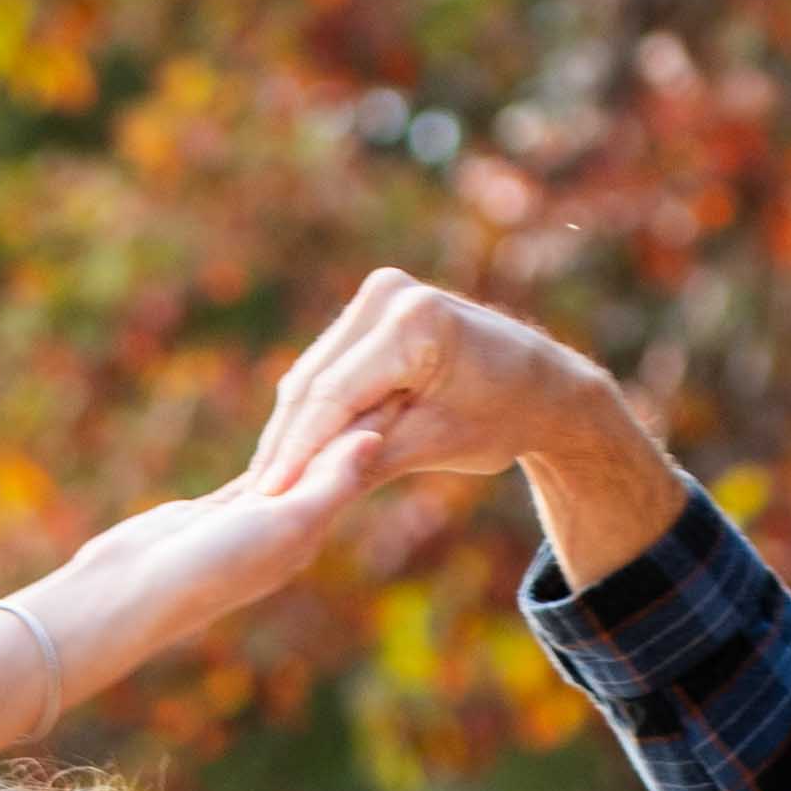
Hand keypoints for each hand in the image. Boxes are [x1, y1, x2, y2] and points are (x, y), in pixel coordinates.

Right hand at [53, 387, 408, 687]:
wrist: (129, 599)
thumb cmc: (208, 568)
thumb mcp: (279, 525)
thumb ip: (328, 484)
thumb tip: (376, 439)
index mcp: (309, 528)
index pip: (354, 463)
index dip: (380, 418)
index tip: (415, 373)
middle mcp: (288, 525)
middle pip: (332, 459)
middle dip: (360, 416)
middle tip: (393, 364)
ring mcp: (254, 520)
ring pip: (298, 459)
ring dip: (324, 424)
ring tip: (354, 385)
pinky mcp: (217, 513)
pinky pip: (261, 468)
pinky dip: (280, 442)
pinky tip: (292, 424)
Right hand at [256, 266, 683, 578]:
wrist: (540, 384)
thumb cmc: (502, 419)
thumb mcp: (436, 446)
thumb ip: (367, 461)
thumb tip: (300, 494)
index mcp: (417, 323)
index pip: (336, 395)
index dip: (298, 450)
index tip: (267, 496)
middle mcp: (391, 294)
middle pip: (316, 380)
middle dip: (286, 441)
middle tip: (250, 498)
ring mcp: (379, 293)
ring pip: (315, 372)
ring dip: (291, 426)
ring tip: (262, 481)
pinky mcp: (373, 303)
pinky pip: (331, 363)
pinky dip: (313, 406)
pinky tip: (286, 450)